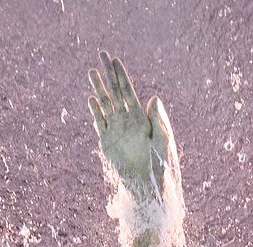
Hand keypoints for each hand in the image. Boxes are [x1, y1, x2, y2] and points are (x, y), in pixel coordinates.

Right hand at [89, 51, 179, 200]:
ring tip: (92, 72)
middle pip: (115, 92)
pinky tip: (91, 99)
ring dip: (99, 88)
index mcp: (140, 118)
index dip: (121, 75)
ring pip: (105, 104)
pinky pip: (100, 122)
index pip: (127, 91)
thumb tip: (154, 98)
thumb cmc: (158, 167)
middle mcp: (126, 121)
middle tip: (101, 54)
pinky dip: (95, 111)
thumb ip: (157, 120)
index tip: (114, 59)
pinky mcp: (107, 142)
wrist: (146, 187)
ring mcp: (116, 130)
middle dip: (108, 73)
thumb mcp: (161, 142)